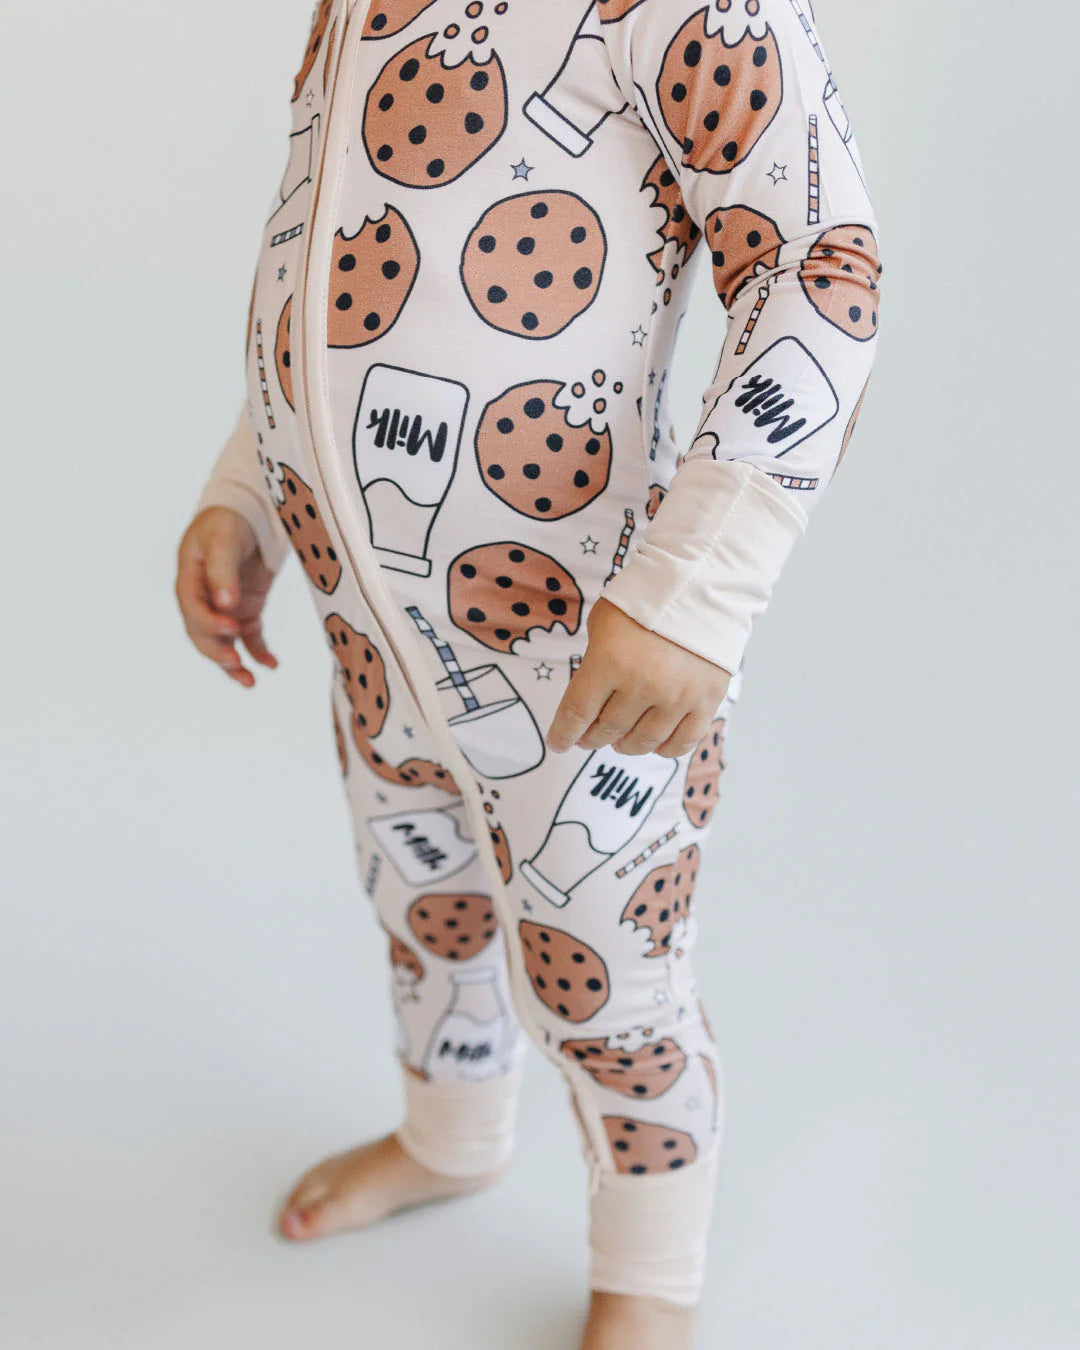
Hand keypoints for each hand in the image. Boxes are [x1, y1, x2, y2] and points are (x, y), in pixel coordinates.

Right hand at [175, 507, 279, 687]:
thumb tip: (224, 604)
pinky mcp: (246, 613)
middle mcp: (203, 601)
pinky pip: (251, 639)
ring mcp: (225, 609)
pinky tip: (271, 665)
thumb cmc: (228, 523)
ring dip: (234, 664)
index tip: (231, 628)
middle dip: (218, 651)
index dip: (209, 623)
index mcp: (189, 581)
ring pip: (224, 644)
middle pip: (203, 635)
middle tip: (235, 663)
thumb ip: (222, 570)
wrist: (247, 515)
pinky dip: (260, 653)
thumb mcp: (223, 539)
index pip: (193, 610)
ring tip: (250, 681)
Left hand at [545, 596, 731, 757]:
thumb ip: (595, 660)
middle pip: (608, 728)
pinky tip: (654, 744)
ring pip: (643, 741)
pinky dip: (664, 749)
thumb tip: (591, 698)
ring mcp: (676, 697)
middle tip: (588, 738)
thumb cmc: (646, 600)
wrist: (703, 586)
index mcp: (609, 661)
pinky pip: (682, 742)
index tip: (558, 744)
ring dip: (626, 745)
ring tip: (620, 742)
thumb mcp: (604, 622)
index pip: (577, 712)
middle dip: (592, 737)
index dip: (564, 734)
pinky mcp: (705, 702)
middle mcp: (642, 685)